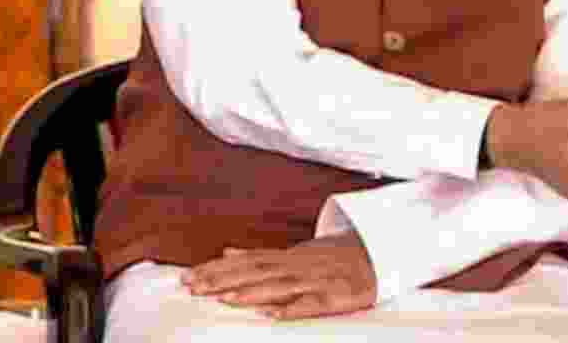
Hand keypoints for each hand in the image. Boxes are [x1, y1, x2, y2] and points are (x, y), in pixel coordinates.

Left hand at [181, 231, 375, 319]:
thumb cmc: (332, 257)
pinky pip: (314, 303)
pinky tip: (277, 315)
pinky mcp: (336, 295)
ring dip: (254, 292)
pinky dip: (296, 308)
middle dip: (224, 280)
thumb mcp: (294, 252)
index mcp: (286, 257)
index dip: (216, 270)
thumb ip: (259, 255)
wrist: (378, 255)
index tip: (188, 277)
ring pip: (281, 286)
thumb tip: (227, 252)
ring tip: (227, 299)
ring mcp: (317, 280)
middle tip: (195, 287)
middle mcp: (298, 266)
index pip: (245, 262)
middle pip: (256, 272)